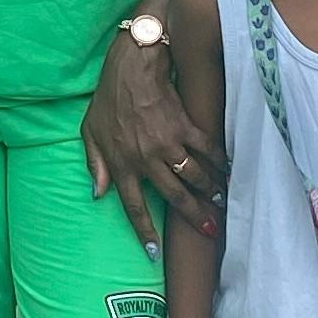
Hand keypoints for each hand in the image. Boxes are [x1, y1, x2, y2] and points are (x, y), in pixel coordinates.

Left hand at [81, 28, 223, 256]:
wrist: (132, 65)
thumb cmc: (108, 97)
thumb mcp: (90, 132)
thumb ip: (93, 164)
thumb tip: (97, 194)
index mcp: (121, 163)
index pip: (133, 206)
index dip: (144, 231)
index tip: (153, 252)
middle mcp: (146, 159)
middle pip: (174, 197)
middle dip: (194, 216)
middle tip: (210, 230)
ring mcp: (167, 143)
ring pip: (194, 176)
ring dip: (210, 191)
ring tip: (221, 201)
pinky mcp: (184, 126)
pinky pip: (205, 149)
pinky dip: (218, 160)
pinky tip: (227, 169)